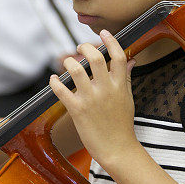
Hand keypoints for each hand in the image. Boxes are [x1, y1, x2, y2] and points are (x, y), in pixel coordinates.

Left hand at [48, 30, 137, 166]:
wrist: (117, 149)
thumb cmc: (122, 125)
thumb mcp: (128, 98)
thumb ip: (127, 77)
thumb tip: (131, 60)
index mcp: (120, 85)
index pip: (118, 56)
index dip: (111, 41)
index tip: (104, 33)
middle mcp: (106, 89)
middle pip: (96, 58)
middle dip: (86, 47)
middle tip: (80, 47)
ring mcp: (91, 99)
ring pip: (76, 70)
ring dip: (69, 62)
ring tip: (67, 62)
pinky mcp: (78, 110)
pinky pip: (62, 91)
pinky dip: (55, 82)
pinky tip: (53, 79)